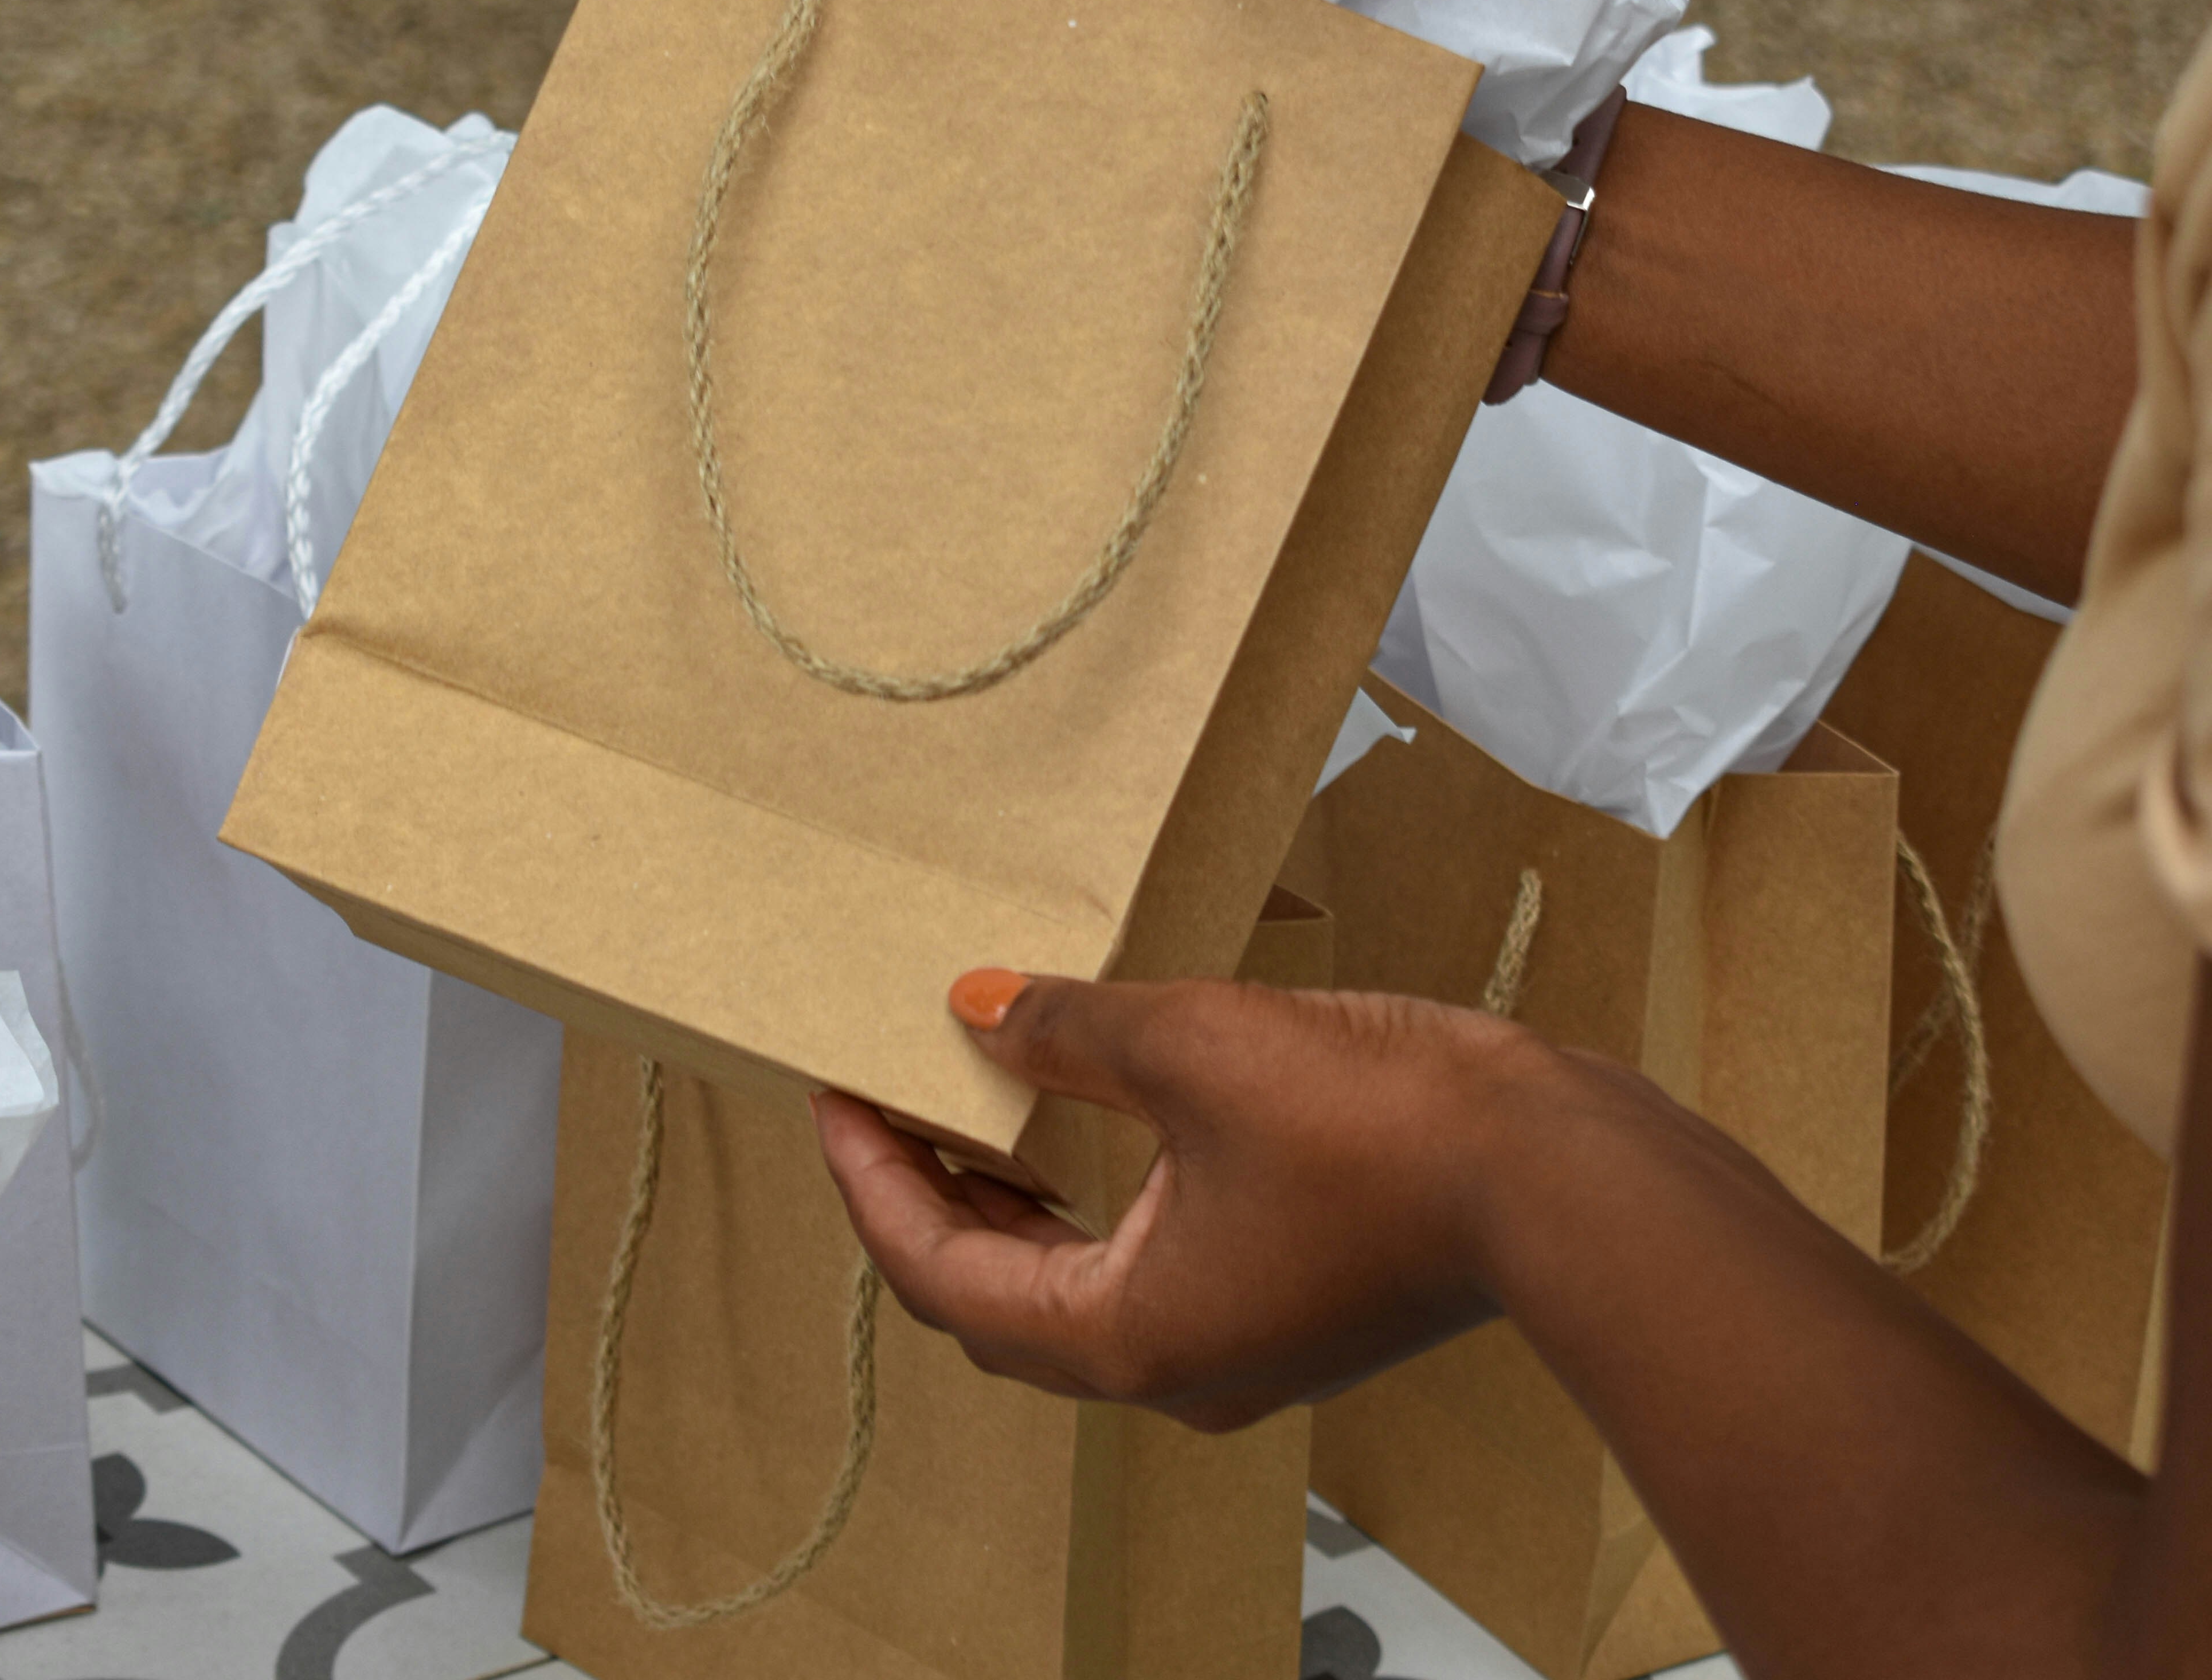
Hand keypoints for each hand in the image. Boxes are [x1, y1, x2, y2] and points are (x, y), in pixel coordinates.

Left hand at [812, 969, 1537, 1430]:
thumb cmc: (1378, 1127)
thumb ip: (1070, 1031)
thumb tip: (978, 1009)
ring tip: (963, 1106)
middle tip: (879, 1102)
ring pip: (1072, 1293)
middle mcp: (1171, 1371)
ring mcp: (1235, 1348)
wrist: (1551, 1173)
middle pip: (998, 1301)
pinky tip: (1086, 1129)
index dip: (873, 1184)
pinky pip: (1146, 1271)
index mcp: (1126, 1336)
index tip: (829, 1099)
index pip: (944, 1277)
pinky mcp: (1287, 1308)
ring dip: (1009, 1209)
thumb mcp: (1194, 1047)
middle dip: (928, 1201)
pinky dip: (1088, 1208)